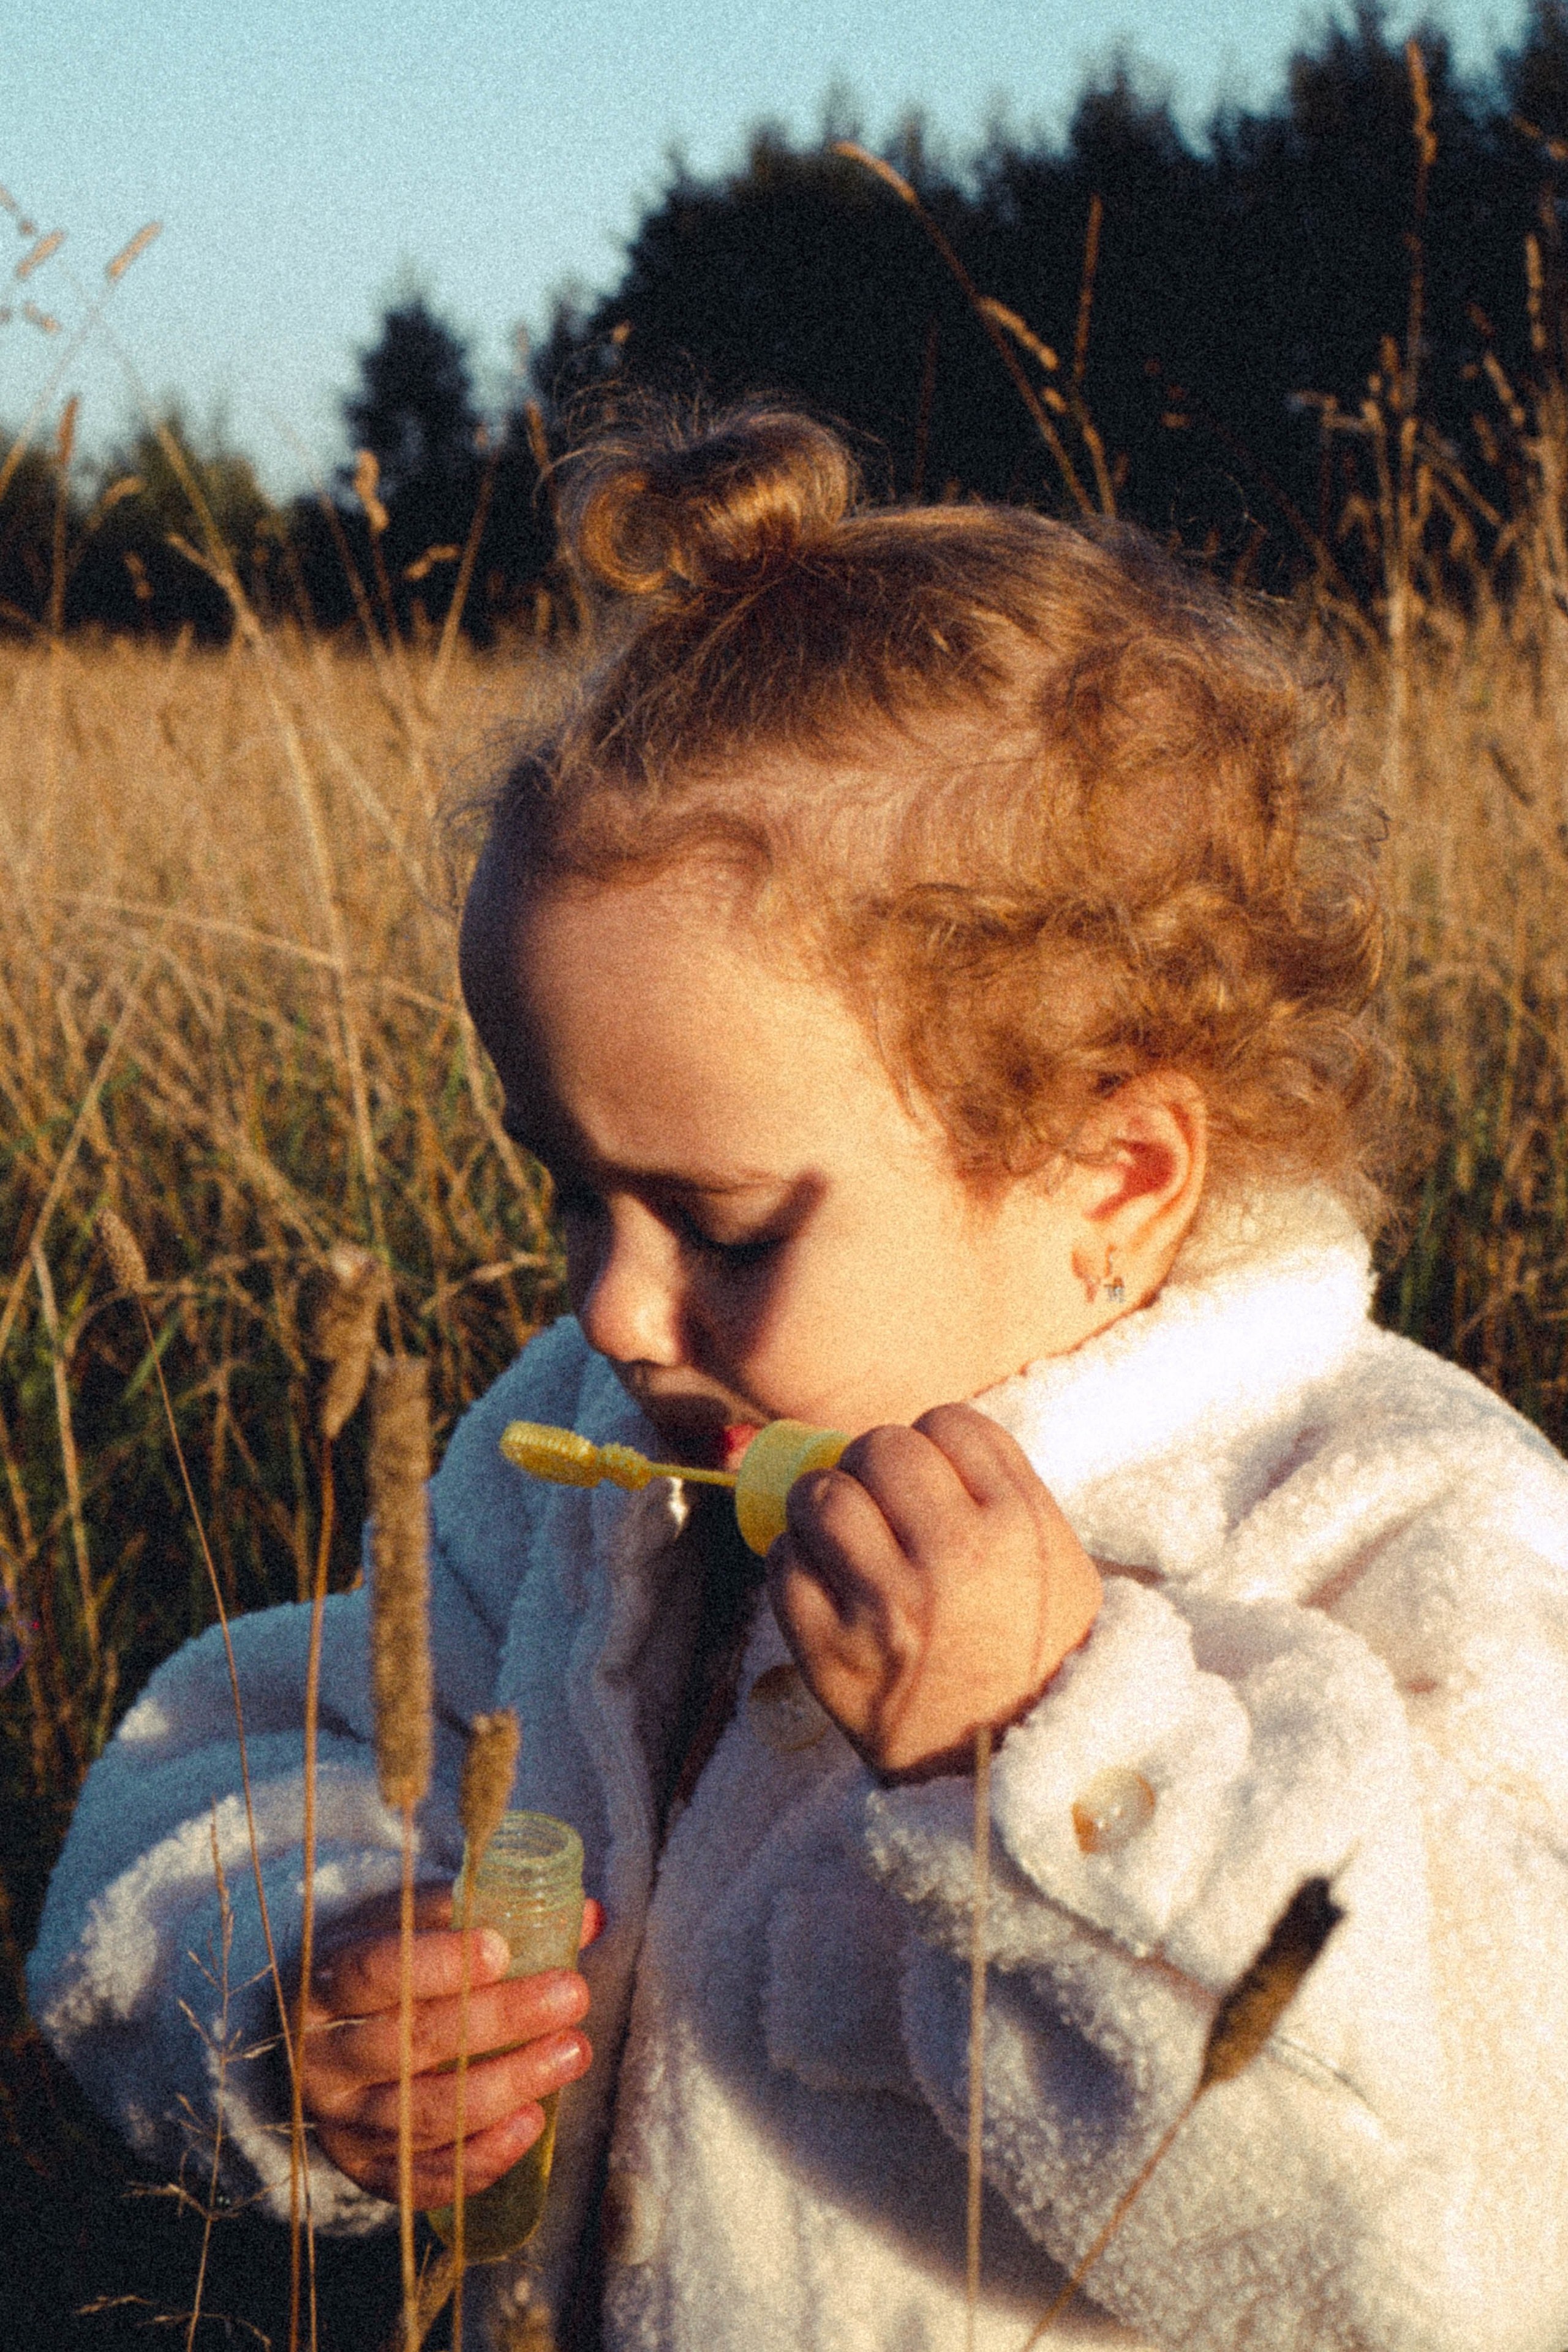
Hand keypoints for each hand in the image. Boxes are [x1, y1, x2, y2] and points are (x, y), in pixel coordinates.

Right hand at [299, 1887, 602, 2205]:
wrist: (323, 2036)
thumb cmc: (383, 1966)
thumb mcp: (413, 1923)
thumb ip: (487, 1910)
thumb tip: (591, 1916)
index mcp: (325, 1985)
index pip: (375, 1972)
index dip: (438, 1963)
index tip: (501, 1949)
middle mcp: (323, 2060)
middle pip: (413, 2042)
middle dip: (501, 2019)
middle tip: (572, 1996)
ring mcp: (341, 2124)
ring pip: (426, 2113)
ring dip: (509, 2085)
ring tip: (573, 2052)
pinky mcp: (365, 2172)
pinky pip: (425, 2179)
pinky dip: (483, 2156)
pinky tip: (533, 2121)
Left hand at [766, 1403, 1101, 1778]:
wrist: (1016, 1775)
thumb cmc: (1033, 1655)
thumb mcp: (1054, 1561)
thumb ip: (997, 1490)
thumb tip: (915, 1435)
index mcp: (1018, 1527)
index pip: (950, 1423)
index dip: (934, 1444)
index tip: (934, 1477)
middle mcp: (953, 1558)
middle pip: (880, 1447)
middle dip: (873, 1468)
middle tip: (880, 1505)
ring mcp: (887, 1607)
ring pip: (819, 1495)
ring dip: (822, 1505)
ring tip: (840, 1536)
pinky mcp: (831, 1654)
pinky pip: (783, 1567)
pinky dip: (794, 1566)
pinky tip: (822, 1584)